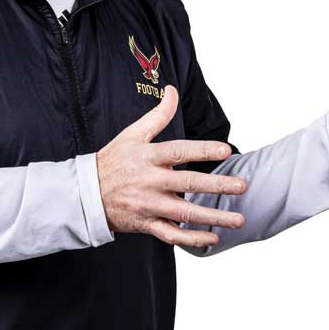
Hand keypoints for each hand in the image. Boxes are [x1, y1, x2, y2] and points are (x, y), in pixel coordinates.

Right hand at [95, 85, 247, 247]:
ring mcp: (149, 205)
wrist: (86, 194)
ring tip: (239, 219)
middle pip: (188, 184)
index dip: (202, 150)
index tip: (225, 149)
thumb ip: (157, 115)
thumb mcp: (132, 134)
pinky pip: (172, 235)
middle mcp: (150, 181)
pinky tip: (213, 238)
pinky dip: (192, 239)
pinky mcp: (146, 224)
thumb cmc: (113, 160)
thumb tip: (172, 90)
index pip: (178, 151)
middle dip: (217, 186)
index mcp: (148, 157)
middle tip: (242, 186)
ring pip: (185, 214)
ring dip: (214, 217)